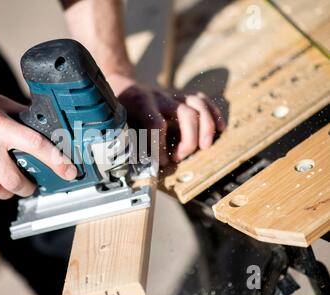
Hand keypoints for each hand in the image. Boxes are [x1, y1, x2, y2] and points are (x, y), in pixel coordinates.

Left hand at [107, 74, 224, 165]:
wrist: (123, 86)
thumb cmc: (120, 110)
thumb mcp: (118, 123)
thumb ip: (127, 140)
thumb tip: (136, 164)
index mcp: (141, 103)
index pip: (156, 124)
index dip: (161, 146)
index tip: (162, 162)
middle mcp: (160, 96)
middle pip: (186, 113)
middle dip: (189, 138)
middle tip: (181, 157)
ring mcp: (174, 94)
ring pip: (199, 104)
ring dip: (207, 126)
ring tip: (206, 146)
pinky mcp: (183, 96)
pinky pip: (204, 101)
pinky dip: (215, 114)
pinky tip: (220, 130)